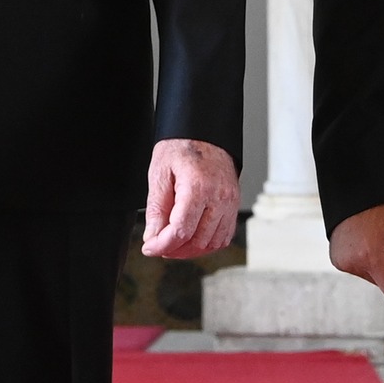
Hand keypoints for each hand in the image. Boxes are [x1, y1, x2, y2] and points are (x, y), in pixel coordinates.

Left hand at [140, 138, 239, 259]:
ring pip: (212, 243)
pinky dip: (207, 244)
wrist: (204, 132)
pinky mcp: (234, 205)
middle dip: (174, 250)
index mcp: (198, 187)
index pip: (181, 230)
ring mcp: (230, 202)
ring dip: (191, 250)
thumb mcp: (159, 173)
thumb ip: (156, 208)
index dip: (162, 245)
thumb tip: (153, 236)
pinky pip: (224, 236)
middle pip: (197, 240)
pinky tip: (192, 239)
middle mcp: (219, 197)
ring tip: (173, 244)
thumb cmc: (181, 147)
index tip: (149, 247)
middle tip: (158, 245)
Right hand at [329, 200, 383, 318]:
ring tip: (382, 237)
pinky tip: (371, 241)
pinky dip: (375, 261)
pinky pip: (367, 269)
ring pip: (380, 277)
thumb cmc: (382, 199)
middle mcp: (353, 263)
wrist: (352, 187)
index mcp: (370, 256)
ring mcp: (343, 263)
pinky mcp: (339, 260)